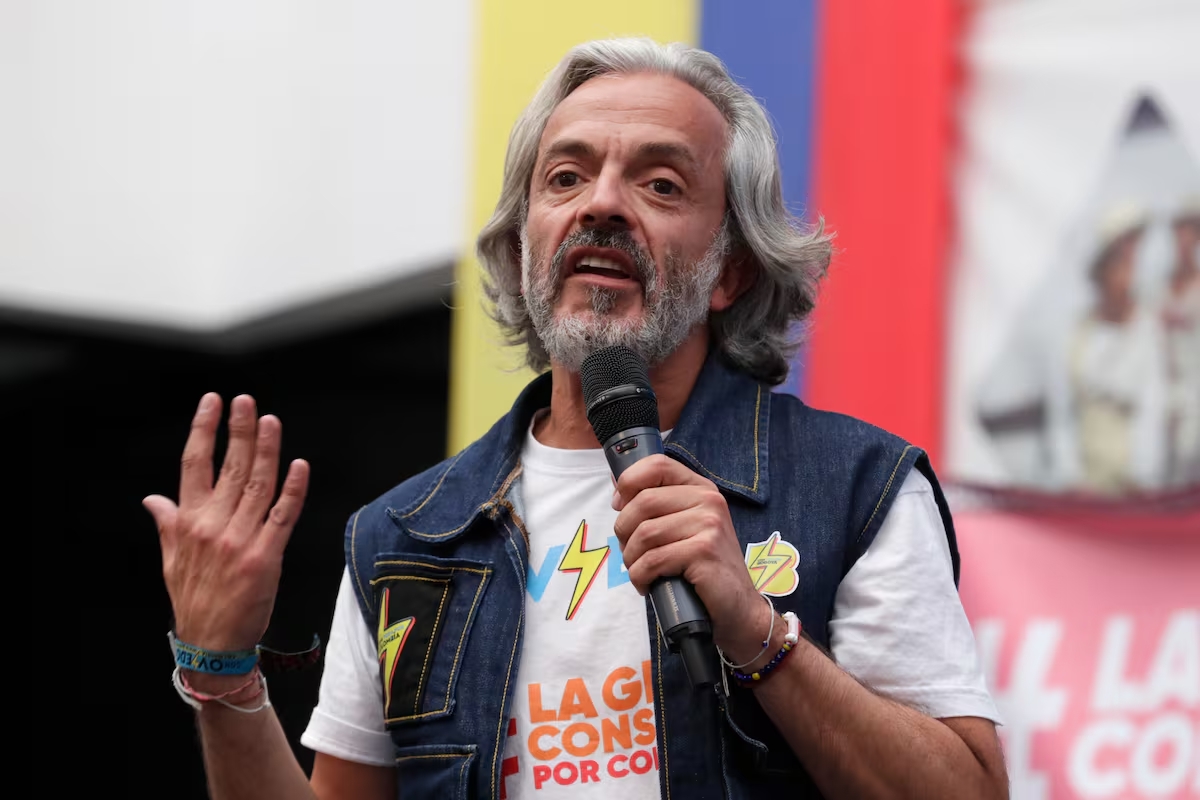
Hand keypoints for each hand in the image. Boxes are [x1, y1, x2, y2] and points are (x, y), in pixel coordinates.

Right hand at [144, 393, 309, 655]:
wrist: (211, 643)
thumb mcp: (171, 560)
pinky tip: (299, 466)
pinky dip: (292, 490)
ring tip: (271, 422)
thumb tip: (152, 499)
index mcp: (190, 523)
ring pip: (258, 485)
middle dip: (239, 430)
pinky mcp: (266, 557)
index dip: (203, 430)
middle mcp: (213, 527)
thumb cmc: (194, 599)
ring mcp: (241, 540)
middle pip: (230, 467)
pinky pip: (283, 516)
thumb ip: (167, 523)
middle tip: (246, 401)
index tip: (212, 403)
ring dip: (266, 450)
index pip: (194, 465)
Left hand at [611, 455, 770, 662]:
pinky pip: (652, 560)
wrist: (738, 609)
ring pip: (644, 534)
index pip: (657, 465)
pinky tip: (648, 585)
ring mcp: (709, 525)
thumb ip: (658, 506)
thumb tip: (617, 487)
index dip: (628, 482)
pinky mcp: (704, 552)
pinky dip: (640, 577)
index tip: (619, 505)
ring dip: (631, 559)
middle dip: (624, 532)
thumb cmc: (704, 570)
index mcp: (702, 489)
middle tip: (631, 553)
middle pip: (642, 502)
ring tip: (641, 571)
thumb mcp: (684, 528)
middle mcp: (708, 501)